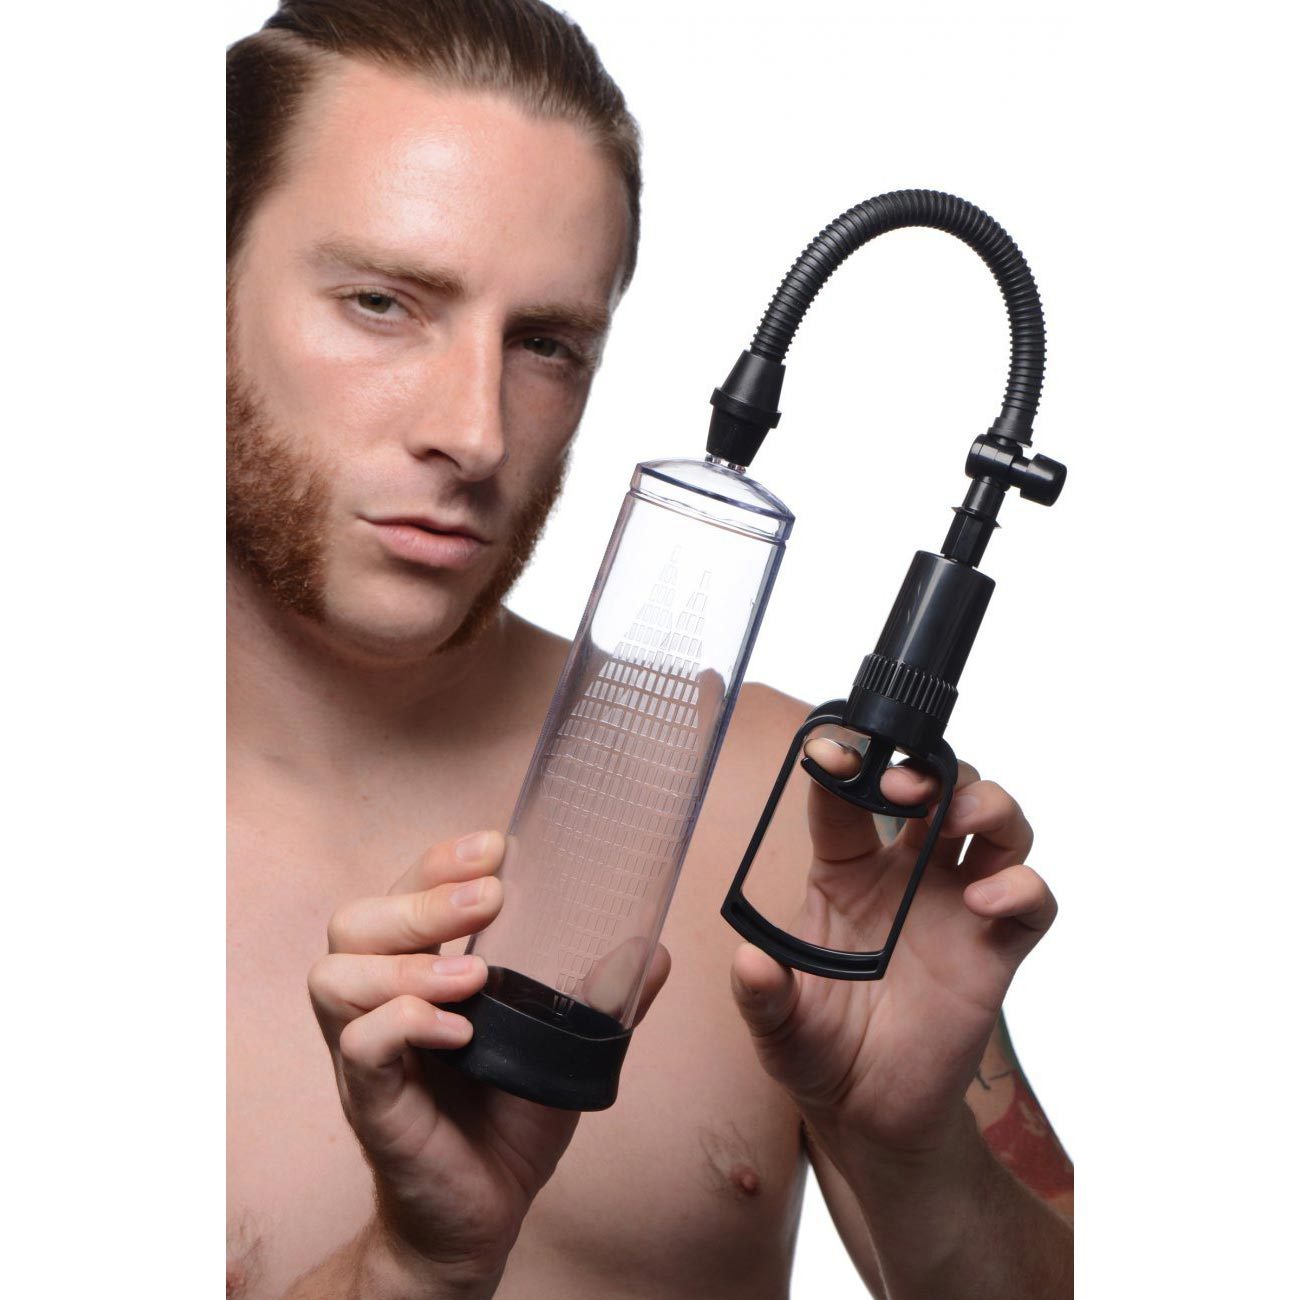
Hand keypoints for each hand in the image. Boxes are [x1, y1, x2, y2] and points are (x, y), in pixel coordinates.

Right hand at [309, 829, 669, 1290]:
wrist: (483, 1214)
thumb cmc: (509, 1119)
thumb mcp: (563, 1046)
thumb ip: (600, 997)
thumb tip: (654, 951)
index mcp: (418, 971)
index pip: (403, 891)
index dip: (438, 861)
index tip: (497, 847)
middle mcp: (380, 1001)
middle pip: (355, 920)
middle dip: (421, 896)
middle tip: (489, 898)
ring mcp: (367, 1053)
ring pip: (337, 973)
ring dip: (409, 962)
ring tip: (476, 976)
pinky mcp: (370, 1102)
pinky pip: (357, 1044)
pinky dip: (403, 1023)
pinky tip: (459, 1030)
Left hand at [730, 741, 1055, 1158]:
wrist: (869, 1113)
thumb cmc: (819, 1051)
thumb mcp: (776, 1025)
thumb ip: (763, 996)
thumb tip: (748, 964)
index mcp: (845, 872)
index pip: (848, 797)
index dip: (843, 765)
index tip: (828, 753)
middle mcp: (906, 875)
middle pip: (938, 788)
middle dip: (927, 769)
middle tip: (903, 783)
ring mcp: (956, 907)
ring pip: (996, 826)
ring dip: (986, 803)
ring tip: (955, 820)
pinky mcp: (996, 950)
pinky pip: (1033, 902)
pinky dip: (1023, 887)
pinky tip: (986, 900)